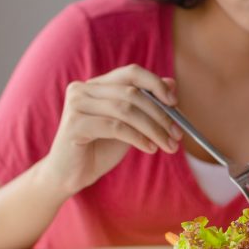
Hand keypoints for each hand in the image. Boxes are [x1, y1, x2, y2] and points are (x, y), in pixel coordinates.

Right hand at [40, 64, 183, 194]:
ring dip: (153, 129)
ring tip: (168, 145)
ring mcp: (77, 104)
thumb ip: (146, 104)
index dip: (155, 84)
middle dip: (160, 114)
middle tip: (177, 134)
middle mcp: (84, 88)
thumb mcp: (129, 125)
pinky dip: (138, 138)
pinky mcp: (74, 124)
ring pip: (126, 110)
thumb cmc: (100, 148)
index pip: (131, 73)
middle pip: (132, 93)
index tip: (174, 102)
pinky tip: (150, 149)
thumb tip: (172, 83)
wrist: (71, 175)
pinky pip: (116, 127)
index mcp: (97, 84)